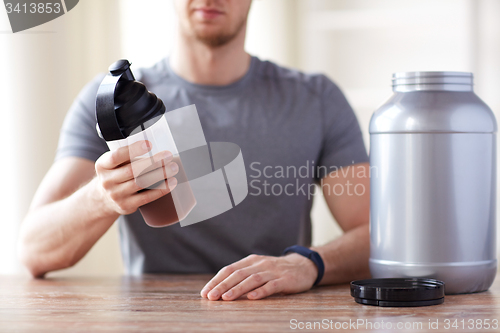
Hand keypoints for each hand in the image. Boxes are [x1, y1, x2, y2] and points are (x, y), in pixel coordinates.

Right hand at [94, 140, 178, 215]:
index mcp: (102, 165)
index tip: (149, 144)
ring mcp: (116, 195)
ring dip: (160, 175)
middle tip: (168, 156)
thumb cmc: (115, 175)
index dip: (133, 150)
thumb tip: (157, 149)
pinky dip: (160, 190)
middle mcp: (107, 180)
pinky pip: (146, 197)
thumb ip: (127, 156)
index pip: (116, 156)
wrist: (103, 200)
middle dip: (153, 162)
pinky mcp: (126, 206)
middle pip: (132, 170)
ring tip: (173, 168)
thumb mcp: (112, 164)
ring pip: (141, 183)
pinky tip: (171, 183)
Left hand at [200, 253, 318, 300]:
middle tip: (211, 297)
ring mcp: (273, 271)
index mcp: (251, 261)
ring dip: (238, 289)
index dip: (216, 280)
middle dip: (222, 285)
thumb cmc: (275, 271)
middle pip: (238, 274)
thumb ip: (242, 275)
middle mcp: (260, 264)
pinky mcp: (285, 280)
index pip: (229, 269)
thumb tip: (220, 288)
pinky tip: (252, 298)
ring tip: (226, 298)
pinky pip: (271, 286)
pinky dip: (261, 291)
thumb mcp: (258, 269)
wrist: (303, 266)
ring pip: (252, 279)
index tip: (205, 292)